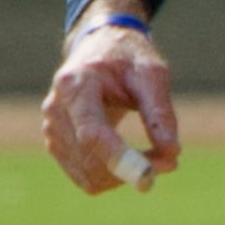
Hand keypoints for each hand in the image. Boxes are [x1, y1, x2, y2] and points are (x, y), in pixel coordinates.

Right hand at [43, 0, 181, 194]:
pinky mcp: (57, 143)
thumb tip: (172, 152)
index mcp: (75, 85)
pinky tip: (136, 157)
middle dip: (132, 168)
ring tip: (159, 154)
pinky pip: (85, 177)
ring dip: (125, 175)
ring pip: (88, 176)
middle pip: (90, 160)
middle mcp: (55, 109)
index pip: (91, 133)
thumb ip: (160, 111)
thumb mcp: (152, 73)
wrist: (100, 47)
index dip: (119, 159)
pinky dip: (113, 176)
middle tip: (172, 159)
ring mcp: (51, 128)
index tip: (151, 175)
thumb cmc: (128, 57)